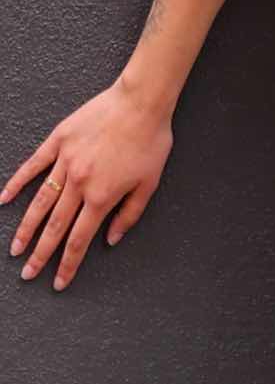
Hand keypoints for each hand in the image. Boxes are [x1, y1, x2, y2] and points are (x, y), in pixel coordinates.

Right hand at [1, 76, 173, 290]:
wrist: (142, 102)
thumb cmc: (151, 141)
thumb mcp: (149, 183)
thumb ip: (129, 214)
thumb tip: (111, 239)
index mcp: (102, 196)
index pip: (79, 239)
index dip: (67, 264)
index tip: (57, 281)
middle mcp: (80, 183)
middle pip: (55, 227)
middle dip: (40, 254)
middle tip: (27, 273)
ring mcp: (66, 161)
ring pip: (40, 202)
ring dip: (26, 228)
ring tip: (14, 248)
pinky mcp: (59, 141)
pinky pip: (33, 165)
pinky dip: (17, 183)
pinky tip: (5, 199)